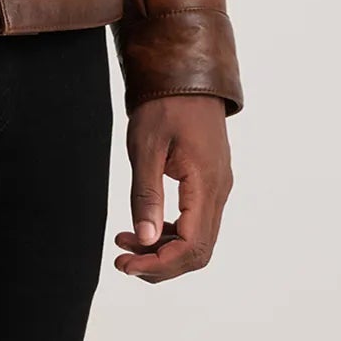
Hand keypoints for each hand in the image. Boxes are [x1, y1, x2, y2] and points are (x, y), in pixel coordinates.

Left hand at [113, 94, 232, 282]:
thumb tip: (144, 239)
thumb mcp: (146, 147)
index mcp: (206, 184)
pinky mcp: (210, 182)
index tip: (125, 264)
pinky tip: (144, 227)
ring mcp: (217, 187)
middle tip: (122, 260)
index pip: (192, 246)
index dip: (159, 264)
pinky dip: (171, 233)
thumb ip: (146, 195)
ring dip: (164, 250)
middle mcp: (219, 191)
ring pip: (198, 239)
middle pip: (198, 252)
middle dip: (160, 264)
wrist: (186, 76)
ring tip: (125, 243)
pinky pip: (196, 221)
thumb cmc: (164, 105)